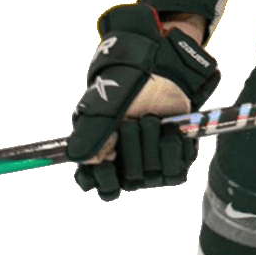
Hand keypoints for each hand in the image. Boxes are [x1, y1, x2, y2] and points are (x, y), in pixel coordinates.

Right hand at [67, 6, 217, 199]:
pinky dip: (175, 148)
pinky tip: (171, 129)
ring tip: (152, 119)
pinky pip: (176, 171)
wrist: (161, 68)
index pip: (100, 185)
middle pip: (129, 181)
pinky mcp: (175, 157)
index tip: (108, 162)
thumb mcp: (104, 105)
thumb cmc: (127, 85)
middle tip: (132, 122)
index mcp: (105, 152)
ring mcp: (152, 162)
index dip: (104, 180)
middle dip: (132, 148)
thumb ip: (91, 132)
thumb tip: (79, 159)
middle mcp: (127, 162)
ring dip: (153, 144)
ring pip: (153, 177)